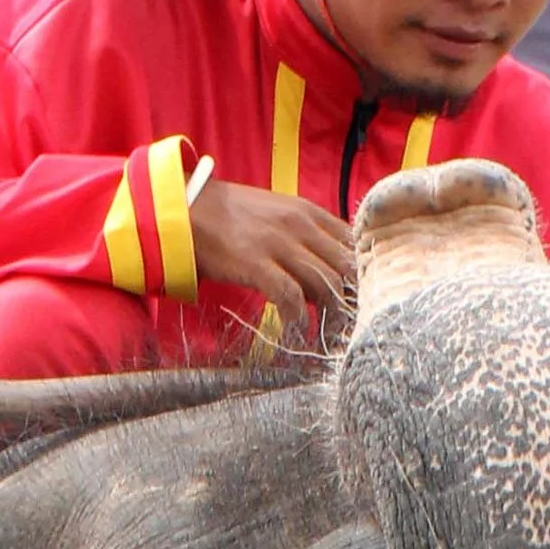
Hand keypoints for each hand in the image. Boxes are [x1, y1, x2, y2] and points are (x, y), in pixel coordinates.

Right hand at [191, 179, 353, 329]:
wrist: (186, 208)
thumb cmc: (231, 218)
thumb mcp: (278, 216)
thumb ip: (307, 239)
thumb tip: (327, 277)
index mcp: (309, 212)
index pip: (354, 244)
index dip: (363, 275)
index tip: (360, 300)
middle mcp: (300, 225)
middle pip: (347, 268)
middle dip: (353, 301)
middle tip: (351, 328)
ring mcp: (279, 243)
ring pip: (325, 285)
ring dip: (329, 318)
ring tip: (327, 339)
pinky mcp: (257, 263)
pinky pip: (290, 298)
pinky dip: (297, 321)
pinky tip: (295, 334)